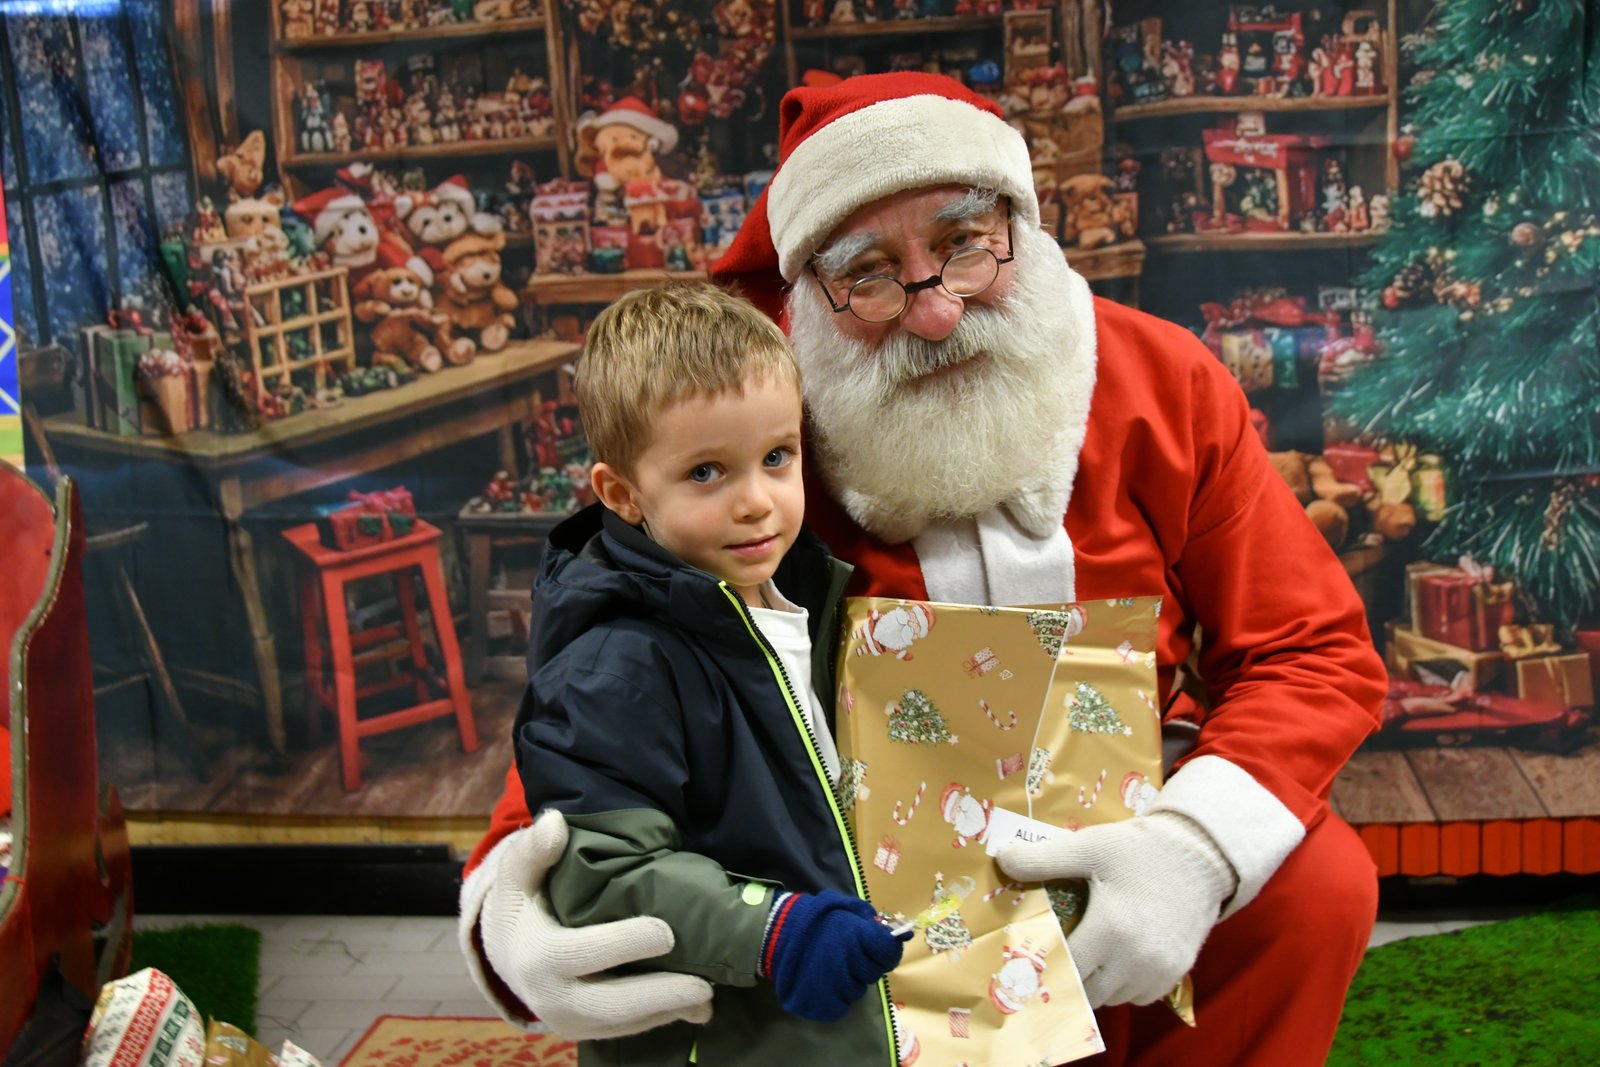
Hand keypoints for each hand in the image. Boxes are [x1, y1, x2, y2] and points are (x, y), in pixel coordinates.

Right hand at [478, 809, 713, 1038]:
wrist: (505, 954)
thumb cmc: (521, 904)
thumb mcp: (519, 874)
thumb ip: (535, 849)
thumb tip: (555, 823)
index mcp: (536, 955)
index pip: (582, 953)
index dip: (623, 944)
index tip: (666, 933)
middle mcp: (550, 997)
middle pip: (609, 1004)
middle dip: (657, 995)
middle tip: (703, 985)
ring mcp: (568, 1020)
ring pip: (622, 1024)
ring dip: (667, 1012)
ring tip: (707, 999)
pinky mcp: (584, 1031)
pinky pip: (625, 1030)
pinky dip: (659, 1018)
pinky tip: (693, 1007)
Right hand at [762, 890, 903, 1021]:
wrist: (774, 935)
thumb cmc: (813, 919)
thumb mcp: (843, 909)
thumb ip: (869, 921)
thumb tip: (898, 932)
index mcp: (858, 938)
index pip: (889, 952)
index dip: (886, 949)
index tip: (877, 946)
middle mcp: (852, 964)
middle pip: (874, 973)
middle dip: (865, 963)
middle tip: (847, 955)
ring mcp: (838, 988)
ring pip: (857, 989)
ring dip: (850, 980)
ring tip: (830, 966)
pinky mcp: (826, 1006)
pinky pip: (842, 1004)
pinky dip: (836, 996)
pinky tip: (824, 982)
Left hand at [997, 812, 1235, 1008]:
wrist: (1200, 855)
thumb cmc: (1140, 850)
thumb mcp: (1089, 847)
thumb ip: (1043, 859)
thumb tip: (1002, 861)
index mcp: (1111, 930)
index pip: (1065, 968)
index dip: (1045, 966)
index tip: (1029, 960)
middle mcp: (1136, 959)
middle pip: (1087, 991)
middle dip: (1068, 978)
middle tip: (1054, 960)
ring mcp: (1160, 970)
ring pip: (1114, 997)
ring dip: (1097, 984)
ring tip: (1086, 957)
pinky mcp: (1178, 972)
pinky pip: (1141, 996)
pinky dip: (1125, 986)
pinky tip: (1117, 959)